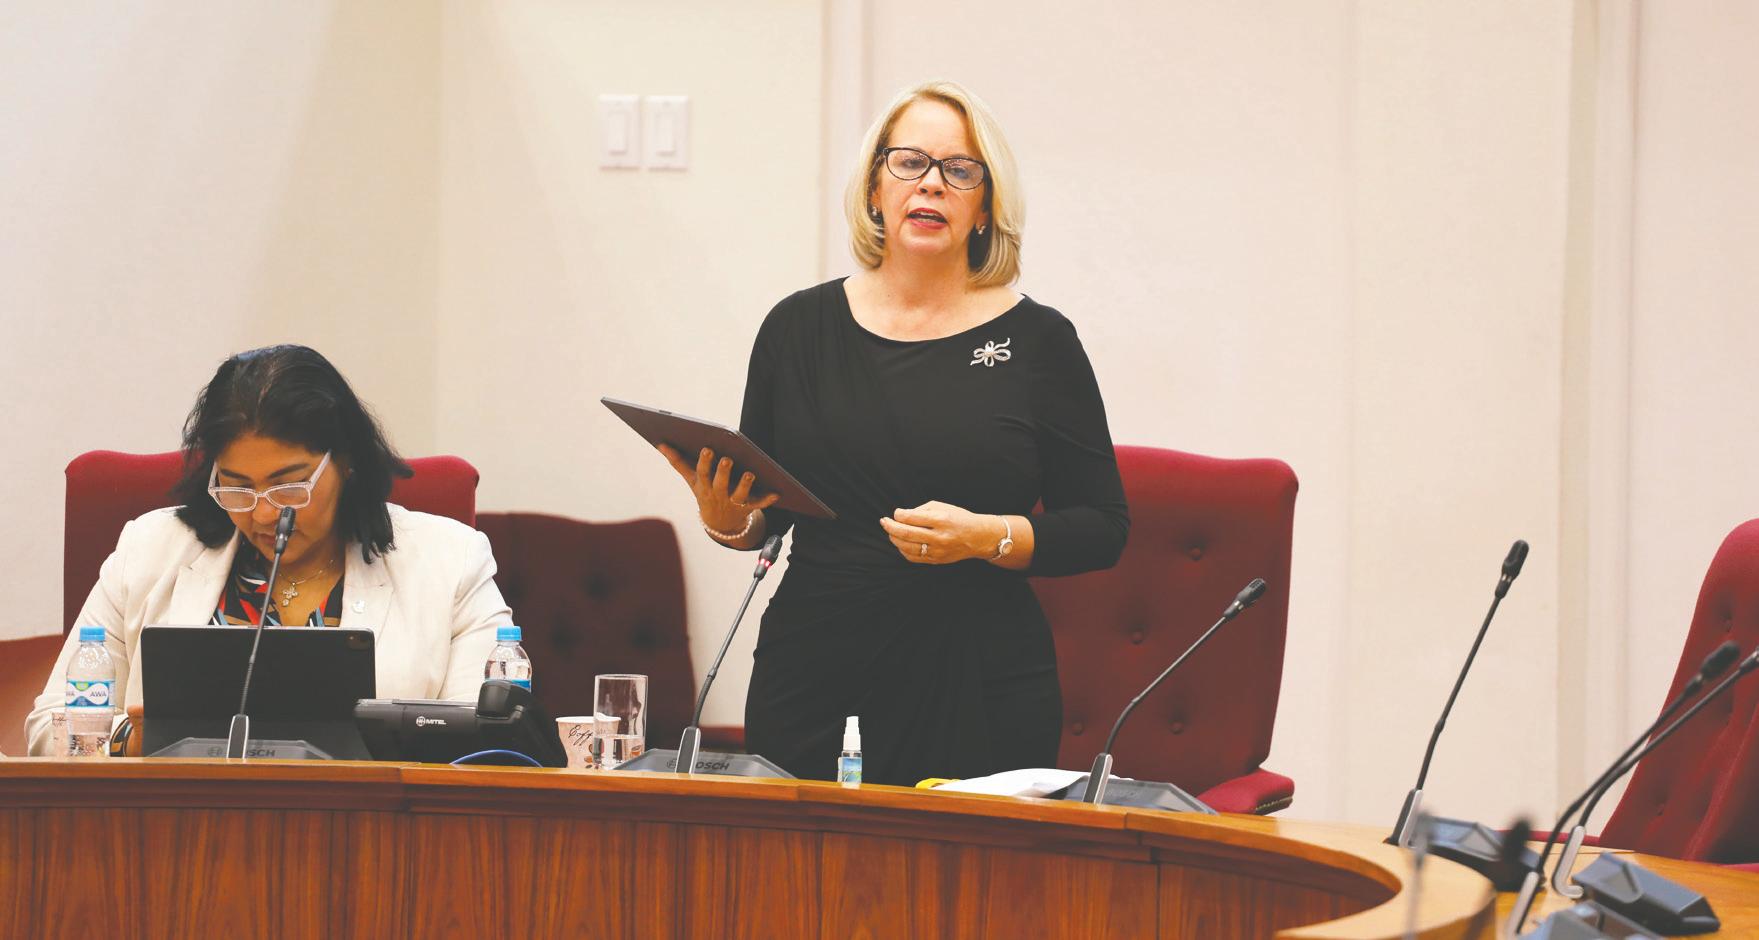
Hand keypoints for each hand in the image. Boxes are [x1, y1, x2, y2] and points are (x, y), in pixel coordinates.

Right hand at [657, 443, 780, 533]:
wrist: (720, 523)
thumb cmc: (706, 491)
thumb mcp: (692, 480)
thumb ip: (678, 461)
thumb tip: (661, 443)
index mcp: (704, 486)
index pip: (703, 473)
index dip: (704, 463)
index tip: (706, 449)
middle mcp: (719, 494)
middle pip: (721, 483)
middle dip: (723, 472)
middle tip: (728, 458)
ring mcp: (734, 502)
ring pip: (740, 494)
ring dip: (745, 485)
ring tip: (750, 473)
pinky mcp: (749, 507)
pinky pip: (759, 504)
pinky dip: (768, 500)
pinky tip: (777, 493)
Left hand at [880, 500, 1005, 564]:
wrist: (978, 537)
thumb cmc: (958, 518)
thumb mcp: (942, 507)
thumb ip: (921, 510)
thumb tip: (901, 516)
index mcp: (941, 520)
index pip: (912, 518)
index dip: (899, 515)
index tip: (896, 513)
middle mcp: (939, 536)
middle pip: (907, 533)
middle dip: (891, 527)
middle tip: (883, 521)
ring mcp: (938, 550)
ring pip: (908, 547)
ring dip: (895, 539)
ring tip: (891, 532)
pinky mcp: (937, 560)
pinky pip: (914, 557)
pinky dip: (903, 550)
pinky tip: (901, 543)